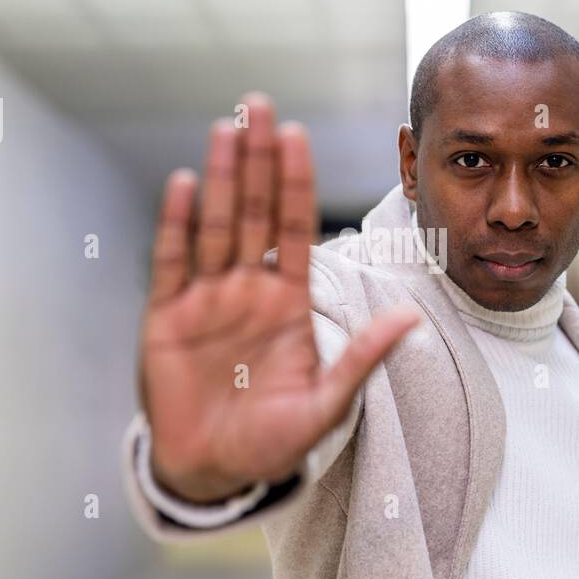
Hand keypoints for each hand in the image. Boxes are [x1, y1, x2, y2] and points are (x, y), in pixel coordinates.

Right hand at [139, 93, 419, 502]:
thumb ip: (362, 358)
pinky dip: (177, 224)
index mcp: (287, 301)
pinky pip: (172, 262)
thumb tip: (413, 318)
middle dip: (258, 159)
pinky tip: (184, 184)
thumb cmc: (271, 443)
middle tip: (259, 105)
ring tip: (226, 128)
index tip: (299, 136)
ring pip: (215, 224)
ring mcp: (205, 299)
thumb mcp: (326, 403)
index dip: (297, 182)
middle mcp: (247, 288)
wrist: (213, 473)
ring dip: (221, 177)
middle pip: (254, 211)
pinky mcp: (165, 317)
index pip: (294, 227)